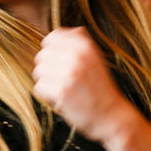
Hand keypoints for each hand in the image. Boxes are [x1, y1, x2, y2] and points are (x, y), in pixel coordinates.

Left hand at [32, 27, 139, 146]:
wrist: (111, 115)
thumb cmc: (100, 87)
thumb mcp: (95, 57)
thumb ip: (77, 43)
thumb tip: (53, 35)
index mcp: (85, 45)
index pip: (52, 37)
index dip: (52, 49)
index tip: (59, 60)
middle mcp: (77, 56)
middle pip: (42, 55)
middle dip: (49, 68)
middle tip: (63, 78)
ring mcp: (68, 73)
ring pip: (39, 71)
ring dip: (47, 81)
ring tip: (63, 88)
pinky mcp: (61, 91)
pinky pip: (39, 87)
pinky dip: (47, 94)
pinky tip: (62, 97)